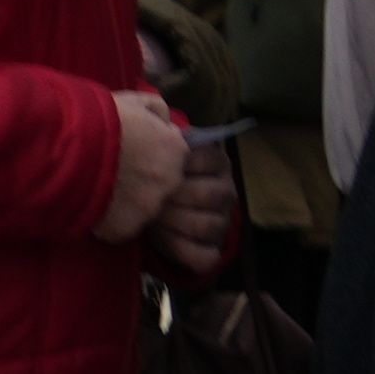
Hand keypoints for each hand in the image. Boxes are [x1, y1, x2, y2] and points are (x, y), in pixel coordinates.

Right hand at [96, 87, 190, 243]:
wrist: (69, 147)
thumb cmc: (100, 118)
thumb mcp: (133, 100)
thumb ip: (157, 110)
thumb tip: (164, 121)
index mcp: (176, 150)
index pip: (174, 159)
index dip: (151, 156)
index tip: (131, 153)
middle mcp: (170, 182)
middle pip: (161, 187)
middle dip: (142, 181)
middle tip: (114, 171)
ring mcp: (148, 209)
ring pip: (142, 209)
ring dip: (125, 202)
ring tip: (98, 188)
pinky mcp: (125, 229)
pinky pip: (120, 228)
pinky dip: (108, 221)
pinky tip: (92, 204)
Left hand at [159, 142, 241, 282]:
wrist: (158, 208)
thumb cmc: (157, 173)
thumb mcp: (160, 149)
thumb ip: (160, 132)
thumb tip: (155, 117)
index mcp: (217, 160)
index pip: (207, 157)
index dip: (177, 163)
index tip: (153, 166)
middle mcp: (226, 190)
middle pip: (207, 194)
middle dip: (172, 197)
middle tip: (148, 197)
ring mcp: (222, 222)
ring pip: (207, 225)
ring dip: (173, 223)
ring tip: (150, 217)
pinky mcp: (213, 250)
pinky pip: (204, 257)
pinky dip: (179, 249)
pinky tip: (160, 238)